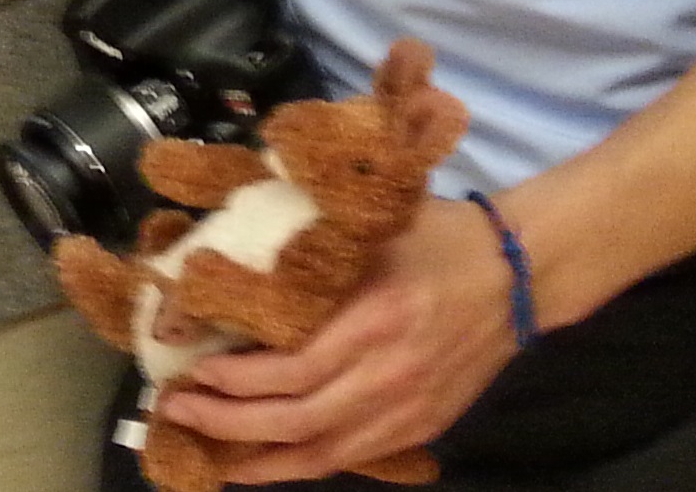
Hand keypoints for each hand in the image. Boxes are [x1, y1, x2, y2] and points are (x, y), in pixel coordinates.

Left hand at [157, 196, 519, 482]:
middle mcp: (393, 372)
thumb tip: (229, 265)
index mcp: (376, 317)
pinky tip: (266, 461)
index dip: (233, 382)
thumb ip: (309, 256)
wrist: (520, 272)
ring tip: (209, 454)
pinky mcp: (423, 427)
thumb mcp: (370, 230)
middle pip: (296, 420)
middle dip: (227, 423)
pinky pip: (354, 456)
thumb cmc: (437, 237)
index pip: (290, 369)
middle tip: (174, 410)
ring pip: (323, 453)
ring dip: (258, 460)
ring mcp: (411, 408)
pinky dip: (305, 464)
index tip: (188, 372)